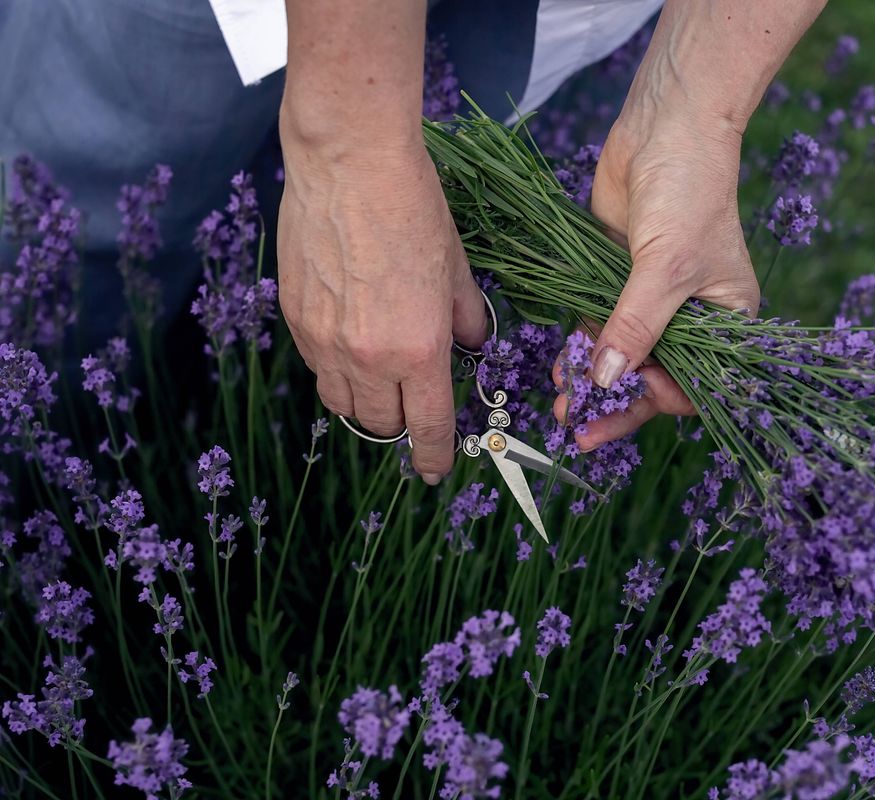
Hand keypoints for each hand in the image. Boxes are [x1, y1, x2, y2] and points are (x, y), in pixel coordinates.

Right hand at [277, 131, 486, 483]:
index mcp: (418, 349)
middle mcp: (367, 356)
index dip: (433, 455)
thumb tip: (471, 345)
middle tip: (413, 404)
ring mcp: (324, 340)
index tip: (435, 469)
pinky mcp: (294, 317)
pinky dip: (336, 370)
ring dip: (364, 402)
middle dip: (400, 424)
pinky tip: (351, 341)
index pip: (427, 426)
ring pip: (341, 403)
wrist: (349, 163)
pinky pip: (316, 367)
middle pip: (379, 424)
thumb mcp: (457, 268)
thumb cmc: (414, 209)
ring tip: (381, 376)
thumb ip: (467, 318)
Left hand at [553, 110, 760, 449]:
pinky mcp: (617, 278)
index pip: (697, 381)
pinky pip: (597, 324)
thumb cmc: (689, 194)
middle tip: (578, 429)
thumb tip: (604, 378)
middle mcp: (691, 316)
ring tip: (560, 404)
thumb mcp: (666, 267)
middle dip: (616, 403)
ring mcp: (650, 297)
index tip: (624, 400)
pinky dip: (580, 346)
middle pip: (654, 376)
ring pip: (620, 355)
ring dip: (591, 379)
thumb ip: (635, 326)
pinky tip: (560, 367)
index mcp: (726, 320)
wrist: (666, 125)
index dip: (659, 398)